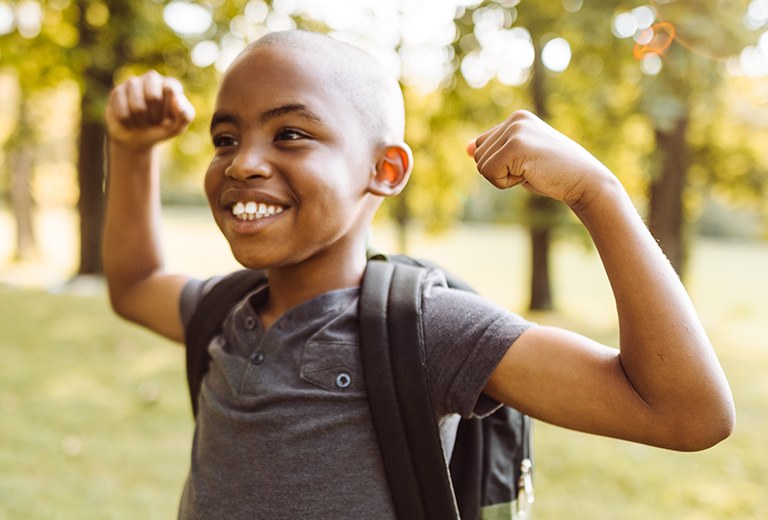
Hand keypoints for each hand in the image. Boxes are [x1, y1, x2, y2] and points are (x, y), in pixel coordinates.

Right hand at [105, 70, 194, 149]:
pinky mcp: (117, 92)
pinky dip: (128, 123)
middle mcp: (152, 78)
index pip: (171, 90)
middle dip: (155, 116)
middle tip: (154, 120)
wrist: (138, 138)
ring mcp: (133, 83)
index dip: (169, 111)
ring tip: (142, 120)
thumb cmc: (162, 129)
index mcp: (171, 84)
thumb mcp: (178, 127)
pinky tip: (130, 120)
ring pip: (137, 107)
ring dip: (141, 121)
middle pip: (153, 97)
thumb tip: (177, 100)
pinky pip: (123, 113)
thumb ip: (185, 114)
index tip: (169, 118)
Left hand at [467, 110, 612, 208]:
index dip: (500, 165)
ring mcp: (515, 130)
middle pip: (477, 156)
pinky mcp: (515, 145)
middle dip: (500, 172)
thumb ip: (495, 151)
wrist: (585, 181)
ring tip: (531, 171)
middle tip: (531, 169)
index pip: (481, 147)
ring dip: (503, 178)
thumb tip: (466, 149)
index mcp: (516, 118)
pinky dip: (505, 183)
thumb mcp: (520, 158)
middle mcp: (515, 119)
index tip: (528, 164)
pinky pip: (489, 173)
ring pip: (481, 166)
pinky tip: (529, 175)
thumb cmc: (553, 173)